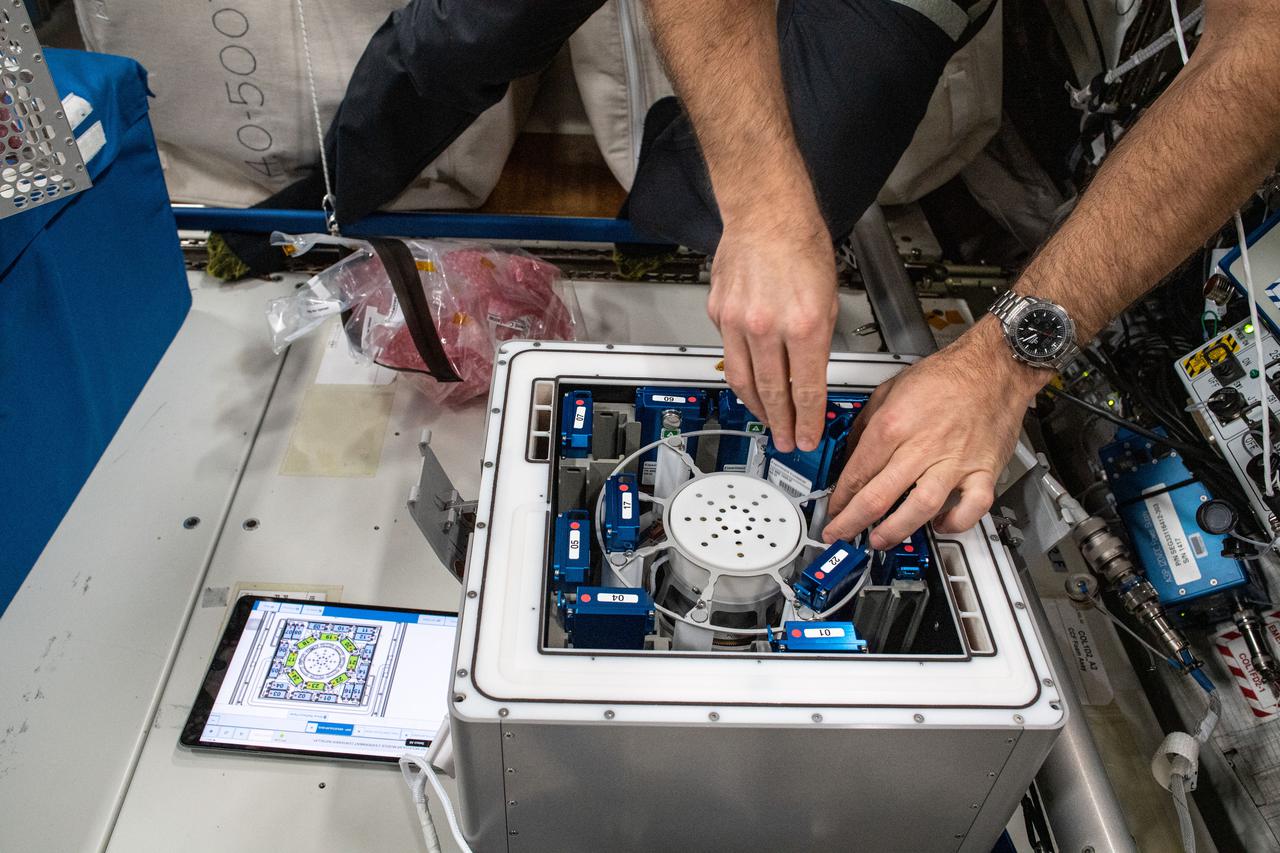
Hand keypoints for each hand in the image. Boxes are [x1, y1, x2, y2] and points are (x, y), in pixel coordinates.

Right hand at [707, 212, 837, 453]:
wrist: (766, 212)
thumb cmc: (801, 243)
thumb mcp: (828, 297)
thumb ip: (819, 340)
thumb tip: (810, 373)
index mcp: (804, 324)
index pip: (805, 389)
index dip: (807, 421)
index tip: (807, 437)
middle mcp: (767, 326)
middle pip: (771, 392)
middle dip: (780, 422)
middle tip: (784, 440)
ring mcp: (737, 321)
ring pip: (742, 379)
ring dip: (755, 406)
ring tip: (766, 419)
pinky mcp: (718, 313)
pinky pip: (728, 351)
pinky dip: (740, 368)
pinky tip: (748, 377)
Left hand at [822, 319, 1049, 548]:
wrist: (994, 366)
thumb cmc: (948, 374)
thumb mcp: (890, 388)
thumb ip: (867, 423)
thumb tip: (851, 452)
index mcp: (894, 424)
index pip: (856, 471)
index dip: (839, 497)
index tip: (832, 509)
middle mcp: (922, 446)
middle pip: (878, 495)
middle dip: (852, 522)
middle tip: (840, 533)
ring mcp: (954, 462)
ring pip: (919, 508)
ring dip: (894, 530)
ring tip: (878, 540)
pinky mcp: (983, 470)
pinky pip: (971, 507)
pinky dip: (955, 522)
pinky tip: (939, 525)